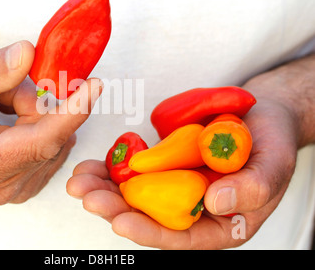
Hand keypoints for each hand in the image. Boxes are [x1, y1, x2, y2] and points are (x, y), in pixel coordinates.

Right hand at [0, 41, 102, 203]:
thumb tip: (28, 53)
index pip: (42, 140)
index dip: (72, 111)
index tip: (95, 84)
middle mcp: (5, 187)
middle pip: (50, 135)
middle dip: (36, 102)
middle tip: (4, 89)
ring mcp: (18, 189)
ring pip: (54, 138)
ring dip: (35, 112)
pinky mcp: (27, 182)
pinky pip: (52, 145)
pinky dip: (38, 123)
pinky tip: (11, 120)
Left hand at [66, 96, 298, 248]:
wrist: (261, 115)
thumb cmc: (272, 143)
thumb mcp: (273, 166)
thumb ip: (252, 188)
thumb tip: (215, 203)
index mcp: (218, 223)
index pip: (180, 237)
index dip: (149, 232)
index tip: (120, 222)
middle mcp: (192, 209)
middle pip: (149, 217)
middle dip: (115, 209)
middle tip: (87, 196)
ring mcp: (175, 187)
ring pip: (136, 195)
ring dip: (106, 189)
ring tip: (80, 180)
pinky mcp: (164, 166)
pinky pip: (136, 171)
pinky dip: (114, 167)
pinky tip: (94, 164)